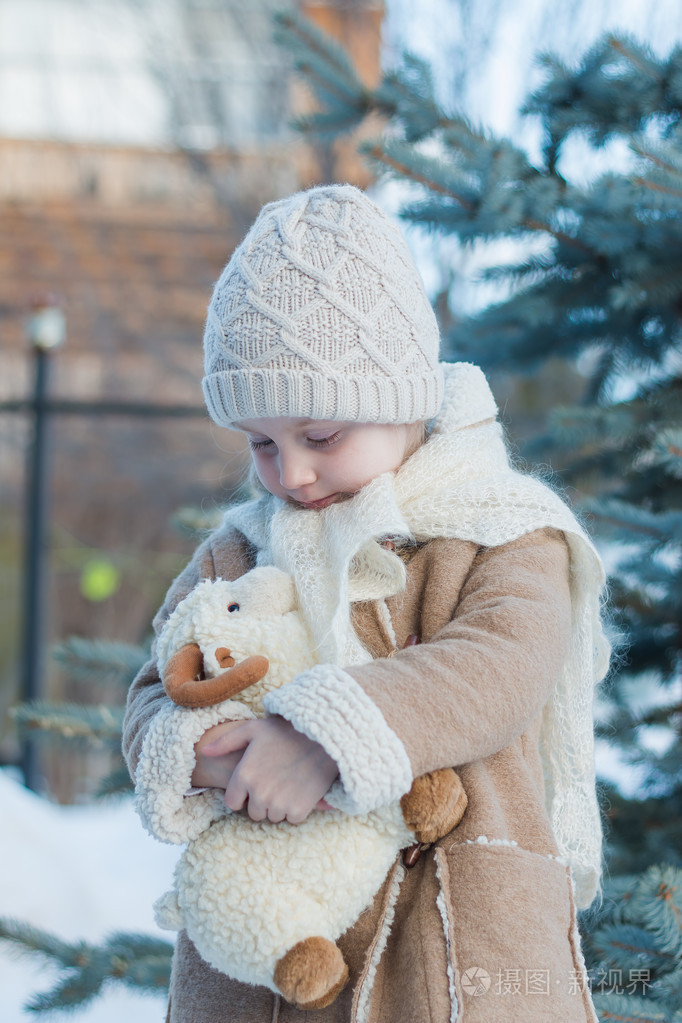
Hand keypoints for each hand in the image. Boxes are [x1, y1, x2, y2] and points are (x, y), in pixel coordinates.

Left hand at [202, 716, 338, 823]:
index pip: (233, 803)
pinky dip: (296, 808)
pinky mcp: (299, 809)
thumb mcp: (254, 729)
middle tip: (275, 780)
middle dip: (261, 801)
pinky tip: (301, 788)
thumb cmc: (287, 731)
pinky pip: (291, 818)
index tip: (256, 783)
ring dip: (278, 805)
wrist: (324, 736)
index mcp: (245, 775)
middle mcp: (259, 793)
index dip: (243, 794)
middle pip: (254, 813)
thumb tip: (205, 751)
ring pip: (272, 817)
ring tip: (289, 782)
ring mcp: (279, 803)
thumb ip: (227, 742)